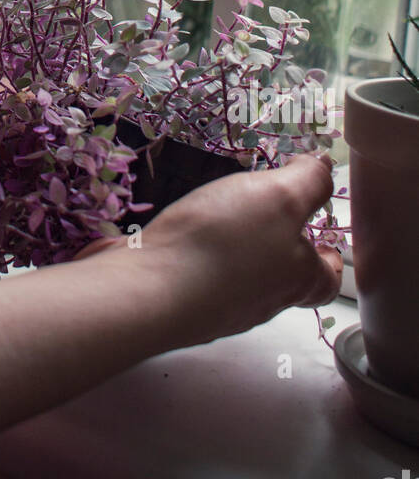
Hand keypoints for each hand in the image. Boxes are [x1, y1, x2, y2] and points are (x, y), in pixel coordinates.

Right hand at [71, 153, 342, 349]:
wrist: (148, 290)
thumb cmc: (223, 243)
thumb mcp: (278, 196)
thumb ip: (307, 181)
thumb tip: (321, 169)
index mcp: (296, 279)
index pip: (327, 280)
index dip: (330, 259)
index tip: (324, 241)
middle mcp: (263, 302)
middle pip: (284, 281)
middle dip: (281, 251)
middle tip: (268, 217)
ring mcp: (220, 310)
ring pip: (241, 280)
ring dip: (238, 253)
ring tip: (222, 218)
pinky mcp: (181, 305)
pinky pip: (199, 279)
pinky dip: (198, 259)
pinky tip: (183, 236)